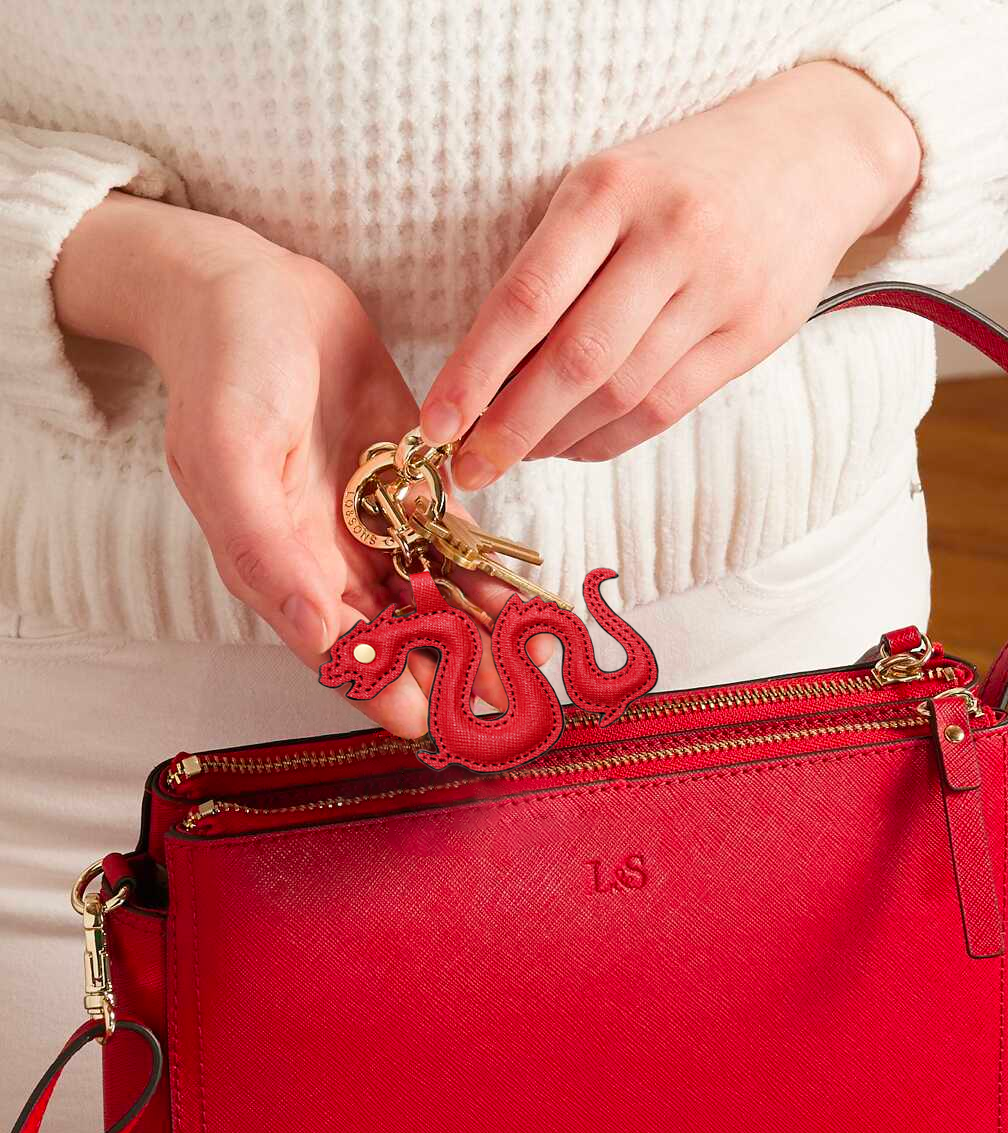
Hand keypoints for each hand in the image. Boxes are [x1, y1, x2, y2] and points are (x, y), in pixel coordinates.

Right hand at [52, 194, 514, 735]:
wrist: (249, 289)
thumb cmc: (223, 374)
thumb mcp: (229, 457)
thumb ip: (265, 551)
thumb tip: (316, 637)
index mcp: (281, 570)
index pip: (338, 652)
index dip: (387, 690)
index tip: (438, 723)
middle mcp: (330, 563)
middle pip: (399, 638)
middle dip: (453, 673)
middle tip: (512, 705)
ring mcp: (374, 527)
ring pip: (436, 599)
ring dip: (483, 634)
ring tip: (538, 661)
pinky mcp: (411, 487)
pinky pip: (458, 545)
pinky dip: (492, 576)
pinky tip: (533, 603)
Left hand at [420, 62, 920, 481]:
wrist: (811, 154)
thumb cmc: (679, 177)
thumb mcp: (608, 185)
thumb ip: (554, 266)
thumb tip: (485, 375)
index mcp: (611, 190)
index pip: (528, 298)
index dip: (475, 372)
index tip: (436, 424)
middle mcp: (670, 238)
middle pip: (576, 361)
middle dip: (511, 427)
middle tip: (467, 467)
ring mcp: (719, 290)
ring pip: (621, 394)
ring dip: (556, 439)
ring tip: (517, 453)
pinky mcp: (752, 335)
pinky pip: (665, 409)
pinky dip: (608, 440)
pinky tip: (572, 446)